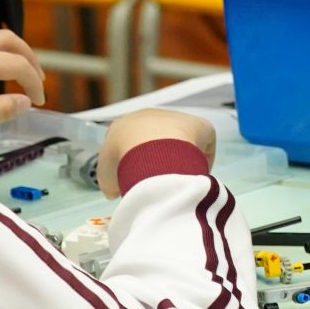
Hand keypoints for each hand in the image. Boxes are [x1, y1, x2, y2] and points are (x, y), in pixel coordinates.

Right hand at [98, 109, 217, 196]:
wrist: (148, 148)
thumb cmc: (122, 161)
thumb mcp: (106, 177)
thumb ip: (110, 182)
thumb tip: (114, 192)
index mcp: (125, 124)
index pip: (129, 140)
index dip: (133, 160)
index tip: (136, 177)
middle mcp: (151, 116)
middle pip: (157, 138)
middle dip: (158, 158)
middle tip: (159, 180)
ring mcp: (175, 118)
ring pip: (179, 140)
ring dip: (179, 157)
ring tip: (177, 178)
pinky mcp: (197, 124)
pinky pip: (203, 142)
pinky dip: (201, 158)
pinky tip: (195, 172)